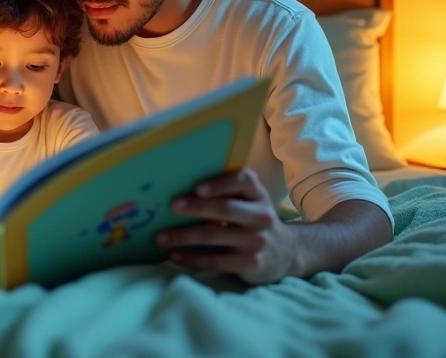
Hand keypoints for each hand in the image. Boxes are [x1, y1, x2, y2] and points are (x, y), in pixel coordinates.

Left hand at [155, 169, 297, 284]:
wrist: (286, 252)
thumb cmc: (253, 220)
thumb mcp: (250, 201)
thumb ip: (228, 193)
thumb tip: (179, 187)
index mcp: (258, 195)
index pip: (244, 181)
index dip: (220, 184)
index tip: (197, 188)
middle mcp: (262, 216)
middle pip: (225, 209)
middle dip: (196, 207)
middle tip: (172, 206)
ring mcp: (257, 241)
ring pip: (214, 236)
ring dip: (183, 236)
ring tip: (160, 237)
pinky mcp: (250, 263)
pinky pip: (215, 261)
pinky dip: (192, 259)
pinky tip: (175, 256)